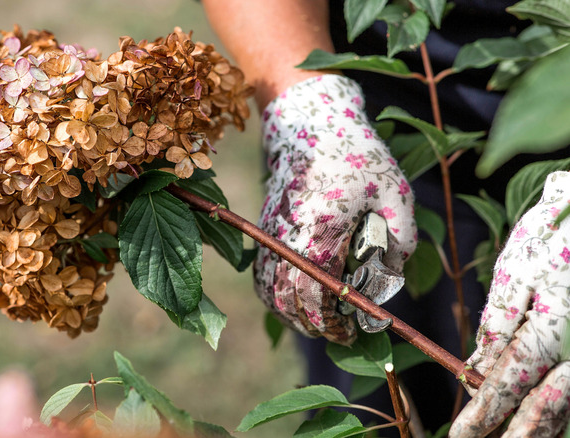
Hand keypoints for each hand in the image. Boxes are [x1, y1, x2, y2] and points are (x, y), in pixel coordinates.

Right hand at [254, 75, 415, 344]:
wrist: (309, 122)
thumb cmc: (355, 153)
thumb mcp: (394, 190)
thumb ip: (400, 235)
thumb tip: (393, 271)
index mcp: (321, 232)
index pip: (318, 294)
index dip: (333, 321)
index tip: (352, 331)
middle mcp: (288, 237)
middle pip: (289, 299)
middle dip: (313, 325)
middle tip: (337, 333)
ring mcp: (271, 232)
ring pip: (269, 289)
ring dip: (289, 313)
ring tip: (315, 323)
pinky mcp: (265, 226)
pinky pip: (260, 271)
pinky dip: (272, 293)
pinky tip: (291, 299)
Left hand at [450, 171, 569, 437]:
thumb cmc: (562, 231)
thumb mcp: (522, 269)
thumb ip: (501, 322)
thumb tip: (478, 364)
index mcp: (554, 327)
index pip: (511, 382)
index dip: (485, 413)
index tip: (461, 435)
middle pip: (549, 407)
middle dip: (516, 433)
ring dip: (543, 427)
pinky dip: (565, 408)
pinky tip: (547, 419)